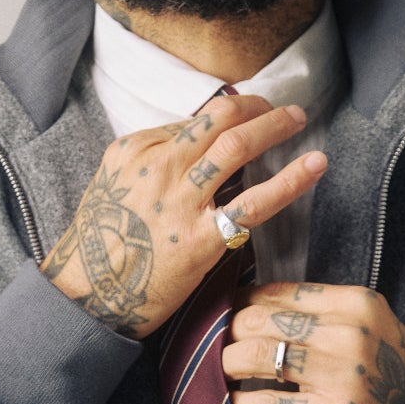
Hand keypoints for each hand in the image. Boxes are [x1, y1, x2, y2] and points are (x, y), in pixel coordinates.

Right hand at [40, 94, 326, 337]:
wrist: (88, 297)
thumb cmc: (102, 244)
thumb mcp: (112, 184)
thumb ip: (152, 159)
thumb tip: (195, 143)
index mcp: (136, 149)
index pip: (196, 119)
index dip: (230, 114)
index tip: (250, 115)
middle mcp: (160, 167)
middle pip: (220, 119)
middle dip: (259, 106)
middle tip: (283, 108)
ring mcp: (181, 202)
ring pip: (238, 147)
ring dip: (275, 127)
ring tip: (299, 119)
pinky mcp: (201, 239)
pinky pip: (255, 203)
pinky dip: (291, 180)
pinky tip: (316, 164)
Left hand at [223, 281, 404, 403]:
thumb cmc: (385, 369)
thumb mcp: (365, 325)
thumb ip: (317, 311)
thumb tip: (246, 302)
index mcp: (356, 304)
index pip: (279, 293)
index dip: (241, 302)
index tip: (224, 313)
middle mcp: (349, 335)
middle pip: (260, 321)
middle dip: (226, 332)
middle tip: (213, 344)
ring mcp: (341, 377)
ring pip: (256, 357)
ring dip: (226, 363)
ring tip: (220, 370)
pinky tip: (232, 403)